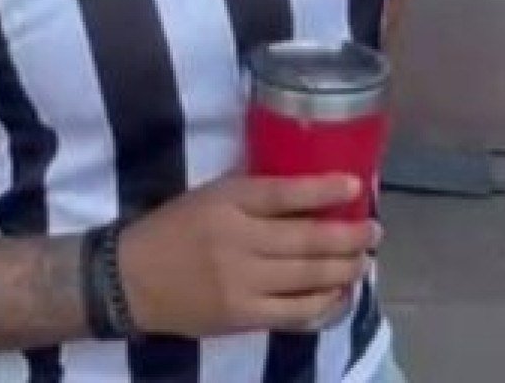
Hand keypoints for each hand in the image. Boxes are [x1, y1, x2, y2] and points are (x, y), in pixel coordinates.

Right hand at [118, 174, 377, 338]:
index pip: (285, 193)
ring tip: (364, 260)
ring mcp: (242, 283)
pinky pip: (296, 313)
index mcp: (228, 203)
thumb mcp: (211, 196)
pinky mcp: (242, 316)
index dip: (325, 189)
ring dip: (345, 269)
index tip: (357, 186)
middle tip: (374, 231)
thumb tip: (312, 190)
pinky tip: (340, 294)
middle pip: (308, 239)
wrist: (130, 281)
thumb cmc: (174, 229)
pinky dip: (325, 304)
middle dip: (350, 236)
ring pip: (309, 277)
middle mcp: (238, 242)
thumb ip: (256, 194)